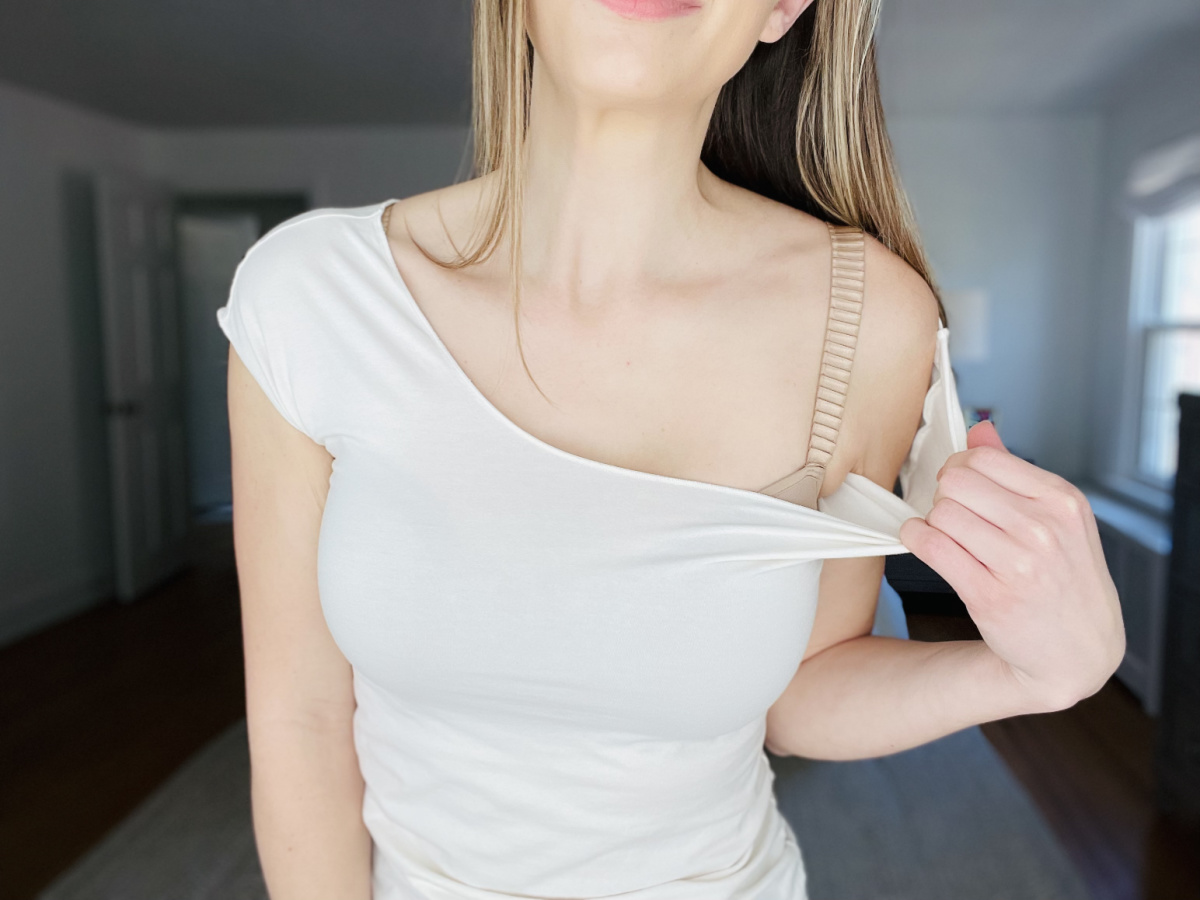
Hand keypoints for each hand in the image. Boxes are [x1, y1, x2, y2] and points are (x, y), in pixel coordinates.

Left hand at [899, 420, 1124, 713]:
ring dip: (933, 522)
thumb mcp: (1058, 519)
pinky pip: (931, 547)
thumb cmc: (1065, 579)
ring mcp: (1018, 564)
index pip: (983, 458)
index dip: (960, 469)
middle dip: (945, 495)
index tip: (960, 487)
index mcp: (1061, 501)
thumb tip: (980, 430)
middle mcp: (1043, 529)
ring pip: (941, 514)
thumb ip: (1015, 472)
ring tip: (948, 536)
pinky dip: (917, 539)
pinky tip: (926, 544)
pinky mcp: (990, 596)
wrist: (1078, 650)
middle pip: (956, 482)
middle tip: (953, 514)